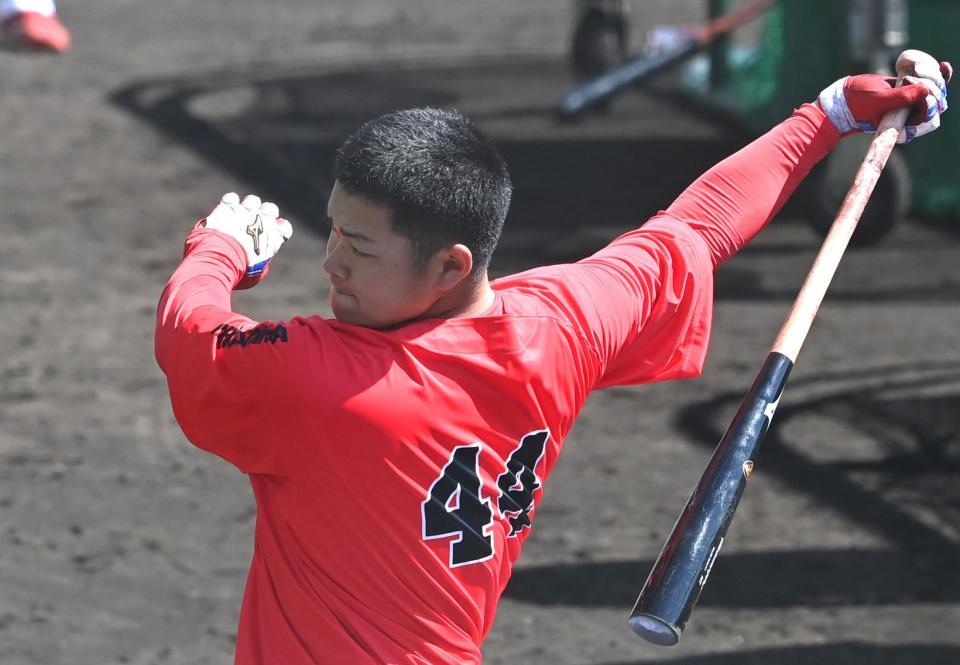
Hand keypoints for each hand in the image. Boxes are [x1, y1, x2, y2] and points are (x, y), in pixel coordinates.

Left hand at [199, 192, 292, 287]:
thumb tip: (258, 264)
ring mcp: (247, 211)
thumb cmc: (240, 271)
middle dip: (264, 214)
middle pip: (271, 208)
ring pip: (252, 200)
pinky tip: (225, 212)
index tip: (270, 235)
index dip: (278, 229)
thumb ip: (260, 262)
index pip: (285, 226)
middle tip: (253, 224)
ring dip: (247, 207)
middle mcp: (264, 219)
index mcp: (275, 236)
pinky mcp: (229, 207)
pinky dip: (229, 203)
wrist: (222, 258)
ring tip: (238, 217)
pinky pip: (232, 198)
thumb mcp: (256, 274)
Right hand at [818, 60, 950, 143]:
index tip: (930, 80)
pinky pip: (925, 83)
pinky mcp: (904, 90)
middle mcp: (909, 113)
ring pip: (931, 90)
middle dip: (934, 82)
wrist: (842, 100)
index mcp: (905, 121)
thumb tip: (927, 90)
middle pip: (934, 99)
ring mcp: (907, 102)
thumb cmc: (858, 102)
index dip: (934, 95)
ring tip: (923, 66)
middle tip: (926, 69)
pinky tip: (941, 65)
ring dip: (933, 76)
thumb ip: (902, 97)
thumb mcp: (879, 99)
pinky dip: (933, 74)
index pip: (929, 109)